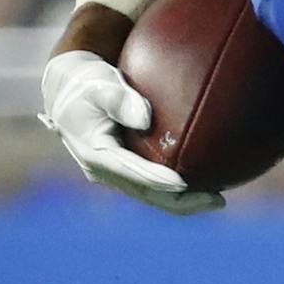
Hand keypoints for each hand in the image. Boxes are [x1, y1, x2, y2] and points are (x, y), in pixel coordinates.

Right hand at [39, 50, 222, 214]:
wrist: (67, 90)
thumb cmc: (86, 81)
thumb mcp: (98, 84)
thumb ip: (119, 99)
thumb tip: (145, 118)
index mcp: (96, 154)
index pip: (133, 173)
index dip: (159, 182)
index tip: (185, 185)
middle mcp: (104, 171)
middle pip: (147, 193)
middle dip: (181, 202)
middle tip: (217, 201)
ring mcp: (114, 174)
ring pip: (152, 195)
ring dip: (183, 202)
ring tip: (216, 200)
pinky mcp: (123, 170)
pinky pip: (152, 186)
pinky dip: (176, 190)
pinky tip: (204, 186)